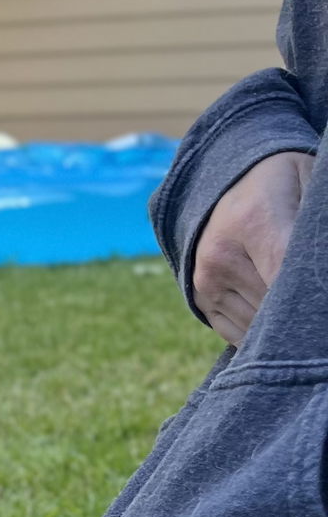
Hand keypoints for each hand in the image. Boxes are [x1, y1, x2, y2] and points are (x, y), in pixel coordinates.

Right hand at [191, 150, 312, 346]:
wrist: (228, 184)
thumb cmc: (281, 181)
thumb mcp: (308, 181)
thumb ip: (316, 223)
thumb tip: (320, 266)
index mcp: (254, 219)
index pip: (286, 275)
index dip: (309, 293)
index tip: (318, 296)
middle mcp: (221, 255)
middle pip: (273, 304)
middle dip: (300, 306)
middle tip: (312, 296)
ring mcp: (206, 281)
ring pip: (257, 326)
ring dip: (280, 322)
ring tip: (295, 301)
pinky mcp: (200, 298)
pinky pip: (237, 335)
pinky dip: (260, 333)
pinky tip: (274, 315)